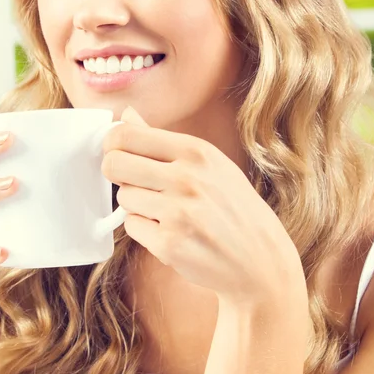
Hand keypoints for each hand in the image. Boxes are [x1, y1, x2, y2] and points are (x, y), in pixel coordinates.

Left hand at [102, 106, 304, 305]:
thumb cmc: (233, 207)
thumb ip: (162, 139)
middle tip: (135, 181)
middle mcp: (186, 178)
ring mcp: (177, 213)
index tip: (117, 152)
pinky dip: (145, 229)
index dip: (113, 144)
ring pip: (123, 197)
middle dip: (117, 173)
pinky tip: (171, 231)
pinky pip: (131, 226)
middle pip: (114, 165)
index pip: (127, 135)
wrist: (260, 258)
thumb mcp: (208, 163)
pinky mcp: (169, 244)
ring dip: (137, 204)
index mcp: (196, 151)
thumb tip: (126, 115)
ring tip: (167, 210)